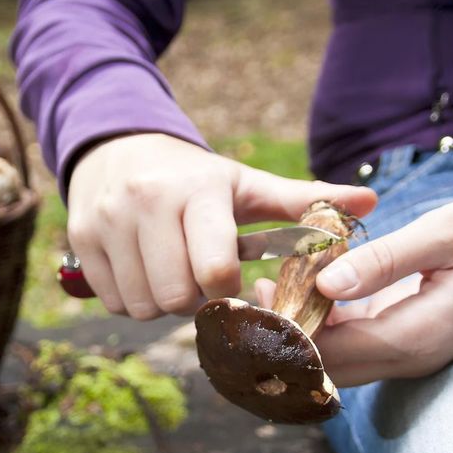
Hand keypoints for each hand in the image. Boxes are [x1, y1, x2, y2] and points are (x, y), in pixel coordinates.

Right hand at [67, 133, 377, 319]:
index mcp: (197, 191)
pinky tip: (146, 272)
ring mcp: (107, 220)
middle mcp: (146, 202)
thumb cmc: (196, 179)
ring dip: (164, 303)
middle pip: (176, 296)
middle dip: (195, 301)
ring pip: (142, 304)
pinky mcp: (80, 238)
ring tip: (174, 273)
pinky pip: (113, 301)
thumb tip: (371, 203)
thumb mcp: (248, 185)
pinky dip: (134, 299)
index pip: (214, 268)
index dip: (229, 291)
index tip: (233, 283)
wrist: (118, 149)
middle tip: (202, 281)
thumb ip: (306, 201)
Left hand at [254, 194, 452, 383]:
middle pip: (327, 367)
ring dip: (300, 331)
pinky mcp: (407, 339)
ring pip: (337, 360)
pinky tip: (301, 288)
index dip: (287, 332)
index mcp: (415, 338)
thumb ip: (383, 261)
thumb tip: (325, 285)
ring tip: (265, 285)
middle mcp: (409, 358)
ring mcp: (409, 353)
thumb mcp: (441, 235)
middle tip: (249, 292)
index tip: (255, 296)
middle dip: (284, 337)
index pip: (332, 353)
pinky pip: (353, 343)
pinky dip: (323, 324)